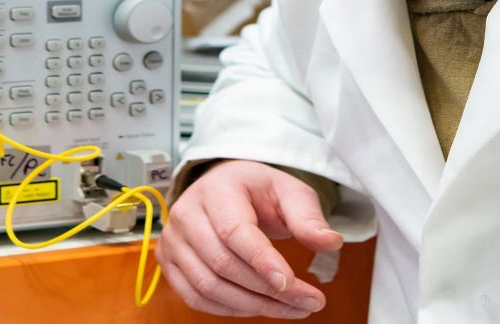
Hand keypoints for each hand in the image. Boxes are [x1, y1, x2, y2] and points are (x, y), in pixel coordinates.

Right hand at [157, 161, 345, 317]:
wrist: (223, 188)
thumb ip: (308, 216)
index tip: (291, 283)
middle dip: (267, 290)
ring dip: (253, 306)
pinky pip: (195, 297)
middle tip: (309, 302)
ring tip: (291, 308)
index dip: (262, 261)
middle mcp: (187, 212)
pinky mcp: (169, 261)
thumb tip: (330, 242)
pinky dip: (229, 310)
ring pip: (208, 286)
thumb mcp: (288, 192)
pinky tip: (260, 307)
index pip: (234, 230)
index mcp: (216, 189)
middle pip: (222, 263)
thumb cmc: (256, 191)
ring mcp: (173, 239)